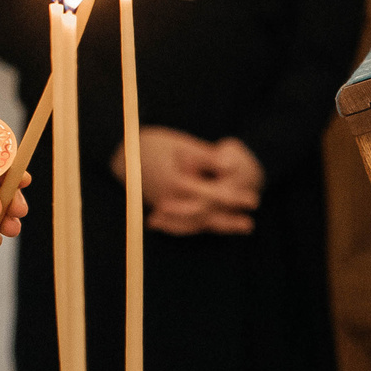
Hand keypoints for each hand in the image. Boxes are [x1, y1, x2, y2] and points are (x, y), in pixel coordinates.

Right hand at [118, 128, 259, 233]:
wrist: (117, 151)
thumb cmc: (150, 143)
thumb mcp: (181, 144)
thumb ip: (208, 157)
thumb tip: (233, 167)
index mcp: (176, 183)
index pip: (211, 195)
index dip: (234, 198)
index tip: (253, 200)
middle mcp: (169, 200)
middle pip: (205, 215)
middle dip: (228, 219)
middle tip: (249, 223)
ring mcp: (161, 206)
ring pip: (194, 223)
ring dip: (217, 226)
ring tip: (238, 227)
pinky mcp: (157, 208)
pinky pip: (181, 223)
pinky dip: (196, 227)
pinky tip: (211, 226)